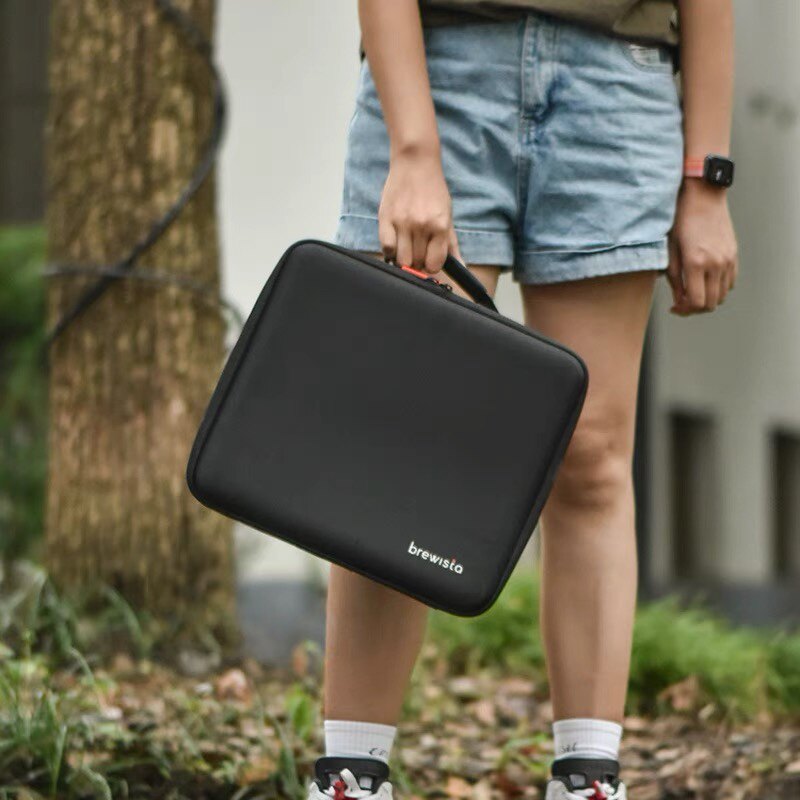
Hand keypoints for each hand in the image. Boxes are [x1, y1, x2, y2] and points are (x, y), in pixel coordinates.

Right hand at [378, 147, 462, 272]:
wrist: (415, 162)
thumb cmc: (433, 191)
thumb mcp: (447, 216)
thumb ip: (451, 245)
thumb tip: (461, 267)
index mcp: (440, 226)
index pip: (434, 264)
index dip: (432, 266)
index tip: (429, 261)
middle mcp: (422, 225)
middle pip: (417, 263)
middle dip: (418, 263)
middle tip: (418, 253)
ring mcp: (402, 222)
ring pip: (401, 259)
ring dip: (404, 259)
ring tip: (407, 249)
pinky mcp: (385, 218)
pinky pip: (386, 248)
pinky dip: (390, 251)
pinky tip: (395, 243)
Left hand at [667, 180, 737, 314]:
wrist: (703, 196)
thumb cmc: (680, 219)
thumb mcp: (669, 249)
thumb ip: (674, 277)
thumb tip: (678, 299)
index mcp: (696, 263)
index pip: (696, 302)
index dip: (684, 310)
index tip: (674, 307)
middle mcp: (715, 264)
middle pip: (710, 303)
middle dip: (694, 308)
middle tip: (682, 303)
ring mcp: (727, 259)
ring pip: (722, 295)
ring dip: (707, 299)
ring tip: (693, 293)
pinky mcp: (734, 254)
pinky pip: (730, 282)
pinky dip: (718, 288)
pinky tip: (705, 282)